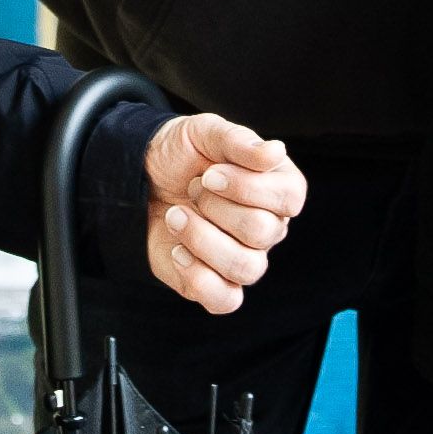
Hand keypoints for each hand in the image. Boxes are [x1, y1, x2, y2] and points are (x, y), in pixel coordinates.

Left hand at [144, 112, 308, 312]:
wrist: (143, 175)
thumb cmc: (183, 153)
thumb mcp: (206, 132)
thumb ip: (240, 141)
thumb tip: (276, 151)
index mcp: (277, 188)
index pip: (289, 198)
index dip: (247, 187)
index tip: (210, 173)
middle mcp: (269, 227)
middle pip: (262, 231)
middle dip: (216, 207)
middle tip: (193, 189)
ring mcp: (244, 257)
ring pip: (246, 268)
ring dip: (202, 239)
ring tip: (175, 216)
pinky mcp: (215, 283)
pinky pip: (225, 300)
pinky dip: (199, 277)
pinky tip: (177, 250)